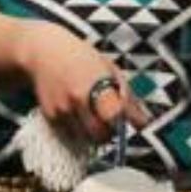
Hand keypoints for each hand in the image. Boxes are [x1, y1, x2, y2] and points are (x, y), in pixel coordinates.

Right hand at [18, 22, 148, 143]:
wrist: (45, 52)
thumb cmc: (83, 58)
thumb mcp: (110, 70)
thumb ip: (129, 98)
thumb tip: (145, 123)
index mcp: (96, 83)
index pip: (115, 116)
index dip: (122, 124)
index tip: (123, 121)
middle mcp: (78, 99)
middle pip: (100, 135)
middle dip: (109, 134)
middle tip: (109, 122)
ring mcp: (62, 109)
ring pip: (85, 139)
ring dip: (93, 134)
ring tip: (91, 115)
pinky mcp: (50, 117)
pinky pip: (70, 136)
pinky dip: (78, 131)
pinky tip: (77, 113)